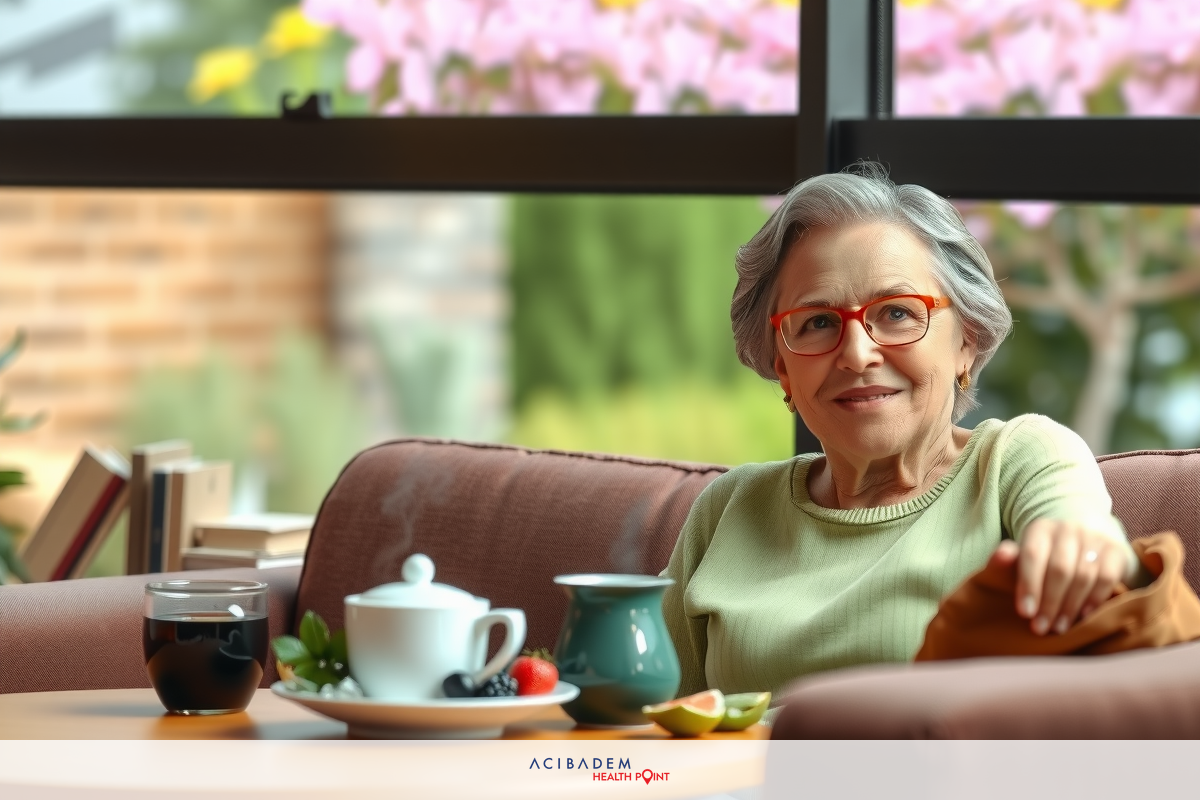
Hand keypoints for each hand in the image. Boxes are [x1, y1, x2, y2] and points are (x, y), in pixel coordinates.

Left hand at [1012, 520, 1134, 635]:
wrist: (1090, 536)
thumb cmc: (1049, 554)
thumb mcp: (1026, 554)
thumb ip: (1009, 559)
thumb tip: (1000, 555)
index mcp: (1041, 529)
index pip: (1032, 555)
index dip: (1028, 584)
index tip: (1024, 613)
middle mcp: (1068, 529)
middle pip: (1059, 569)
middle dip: (1048, 602)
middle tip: (1040, 628)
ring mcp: (1095, 538)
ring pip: (1083, 576)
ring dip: (1069, 606)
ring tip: (1058, 628)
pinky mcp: (1117, 551)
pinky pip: (1106, 578)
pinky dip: (1094, 600)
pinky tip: (1083, 616)